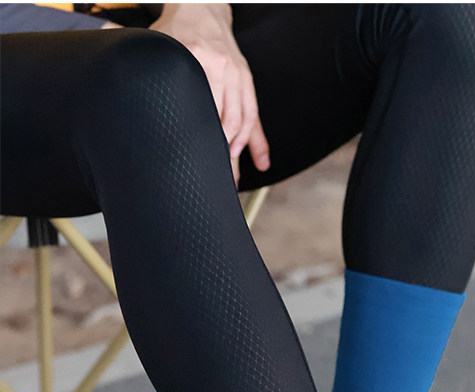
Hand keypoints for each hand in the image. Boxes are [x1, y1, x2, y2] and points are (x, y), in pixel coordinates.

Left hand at [149, 3, 269, 185]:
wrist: (203, 7)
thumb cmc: (178, 29)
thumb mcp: (156, 41)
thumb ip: (133, 55)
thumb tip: (102, 61)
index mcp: (195, 56)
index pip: (199, 106)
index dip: (196, 138)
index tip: (190, 162)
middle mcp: (220, 67)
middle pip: (222, 121)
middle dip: (218, 155)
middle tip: (212, 179)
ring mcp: (237, 75)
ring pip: (241, 122)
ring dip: (236, 153)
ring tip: (229, 177)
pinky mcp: (247, 80)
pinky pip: (255, 116)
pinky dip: (259, 142)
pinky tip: (261, 162)